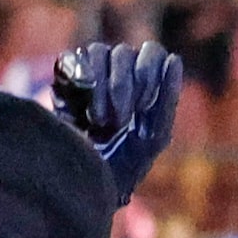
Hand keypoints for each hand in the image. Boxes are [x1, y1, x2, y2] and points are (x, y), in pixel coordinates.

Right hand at [53, 42, 183, 203]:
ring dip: (103, 88)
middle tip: (119, 121)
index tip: (143, 106)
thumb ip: (168, 98)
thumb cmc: (124, 165)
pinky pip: (72, 59)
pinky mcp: (62, 81)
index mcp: (143, 82)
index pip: (152, 52)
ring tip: (100, 121)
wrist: (84, 186)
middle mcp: (116, 72)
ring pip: (98, 52)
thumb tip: (175, 58)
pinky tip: (83, 110)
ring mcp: (88, 73)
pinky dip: (81, 81)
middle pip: (124, 52)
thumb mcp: (155, 136)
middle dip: (124, 87)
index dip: (149, 73)